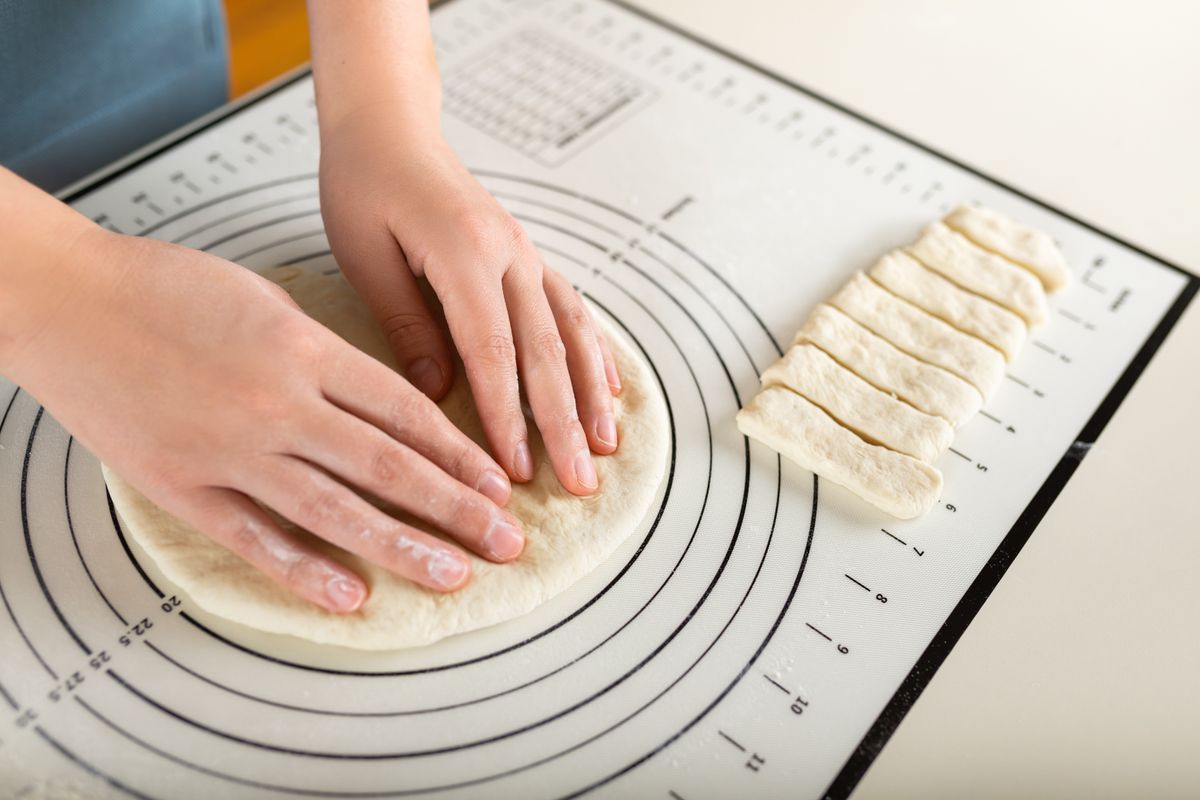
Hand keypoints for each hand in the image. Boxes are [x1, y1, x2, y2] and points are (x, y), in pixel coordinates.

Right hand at [8, 228, 527, 612]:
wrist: (65, 301)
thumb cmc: (165, 288)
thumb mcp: (265, 300)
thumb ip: (324, 352)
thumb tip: (377, 398)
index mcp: (305, 350)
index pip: (405, 410)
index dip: (460, 452)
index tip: (498, 481)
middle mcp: (279, 403)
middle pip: (389, 465)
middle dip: (457, 507)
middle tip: (507, 540)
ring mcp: (231, 449)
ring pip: (336, 509)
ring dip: (403, 547)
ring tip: (455, 575)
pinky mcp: (184, 485)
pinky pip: (255, 537)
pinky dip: (303, 572)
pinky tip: (351, 598)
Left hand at [318, 117, 621, 496]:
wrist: (390, 126)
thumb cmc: (364, 186)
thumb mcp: (365, 256)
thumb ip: (406, 324)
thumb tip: (439, 394)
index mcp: (464, 254)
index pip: (492, 353)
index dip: (507, 417)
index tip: (516, 471)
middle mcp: (509, 254)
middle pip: (544, 352)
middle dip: (563, 423)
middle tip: (579, 482)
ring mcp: (526, 252)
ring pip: (570, 332)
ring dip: (590, 394)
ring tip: (607, 447)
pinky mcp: (528, 255)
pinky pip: (571, 307)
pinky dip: (593, 350)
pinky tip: (609, 387)